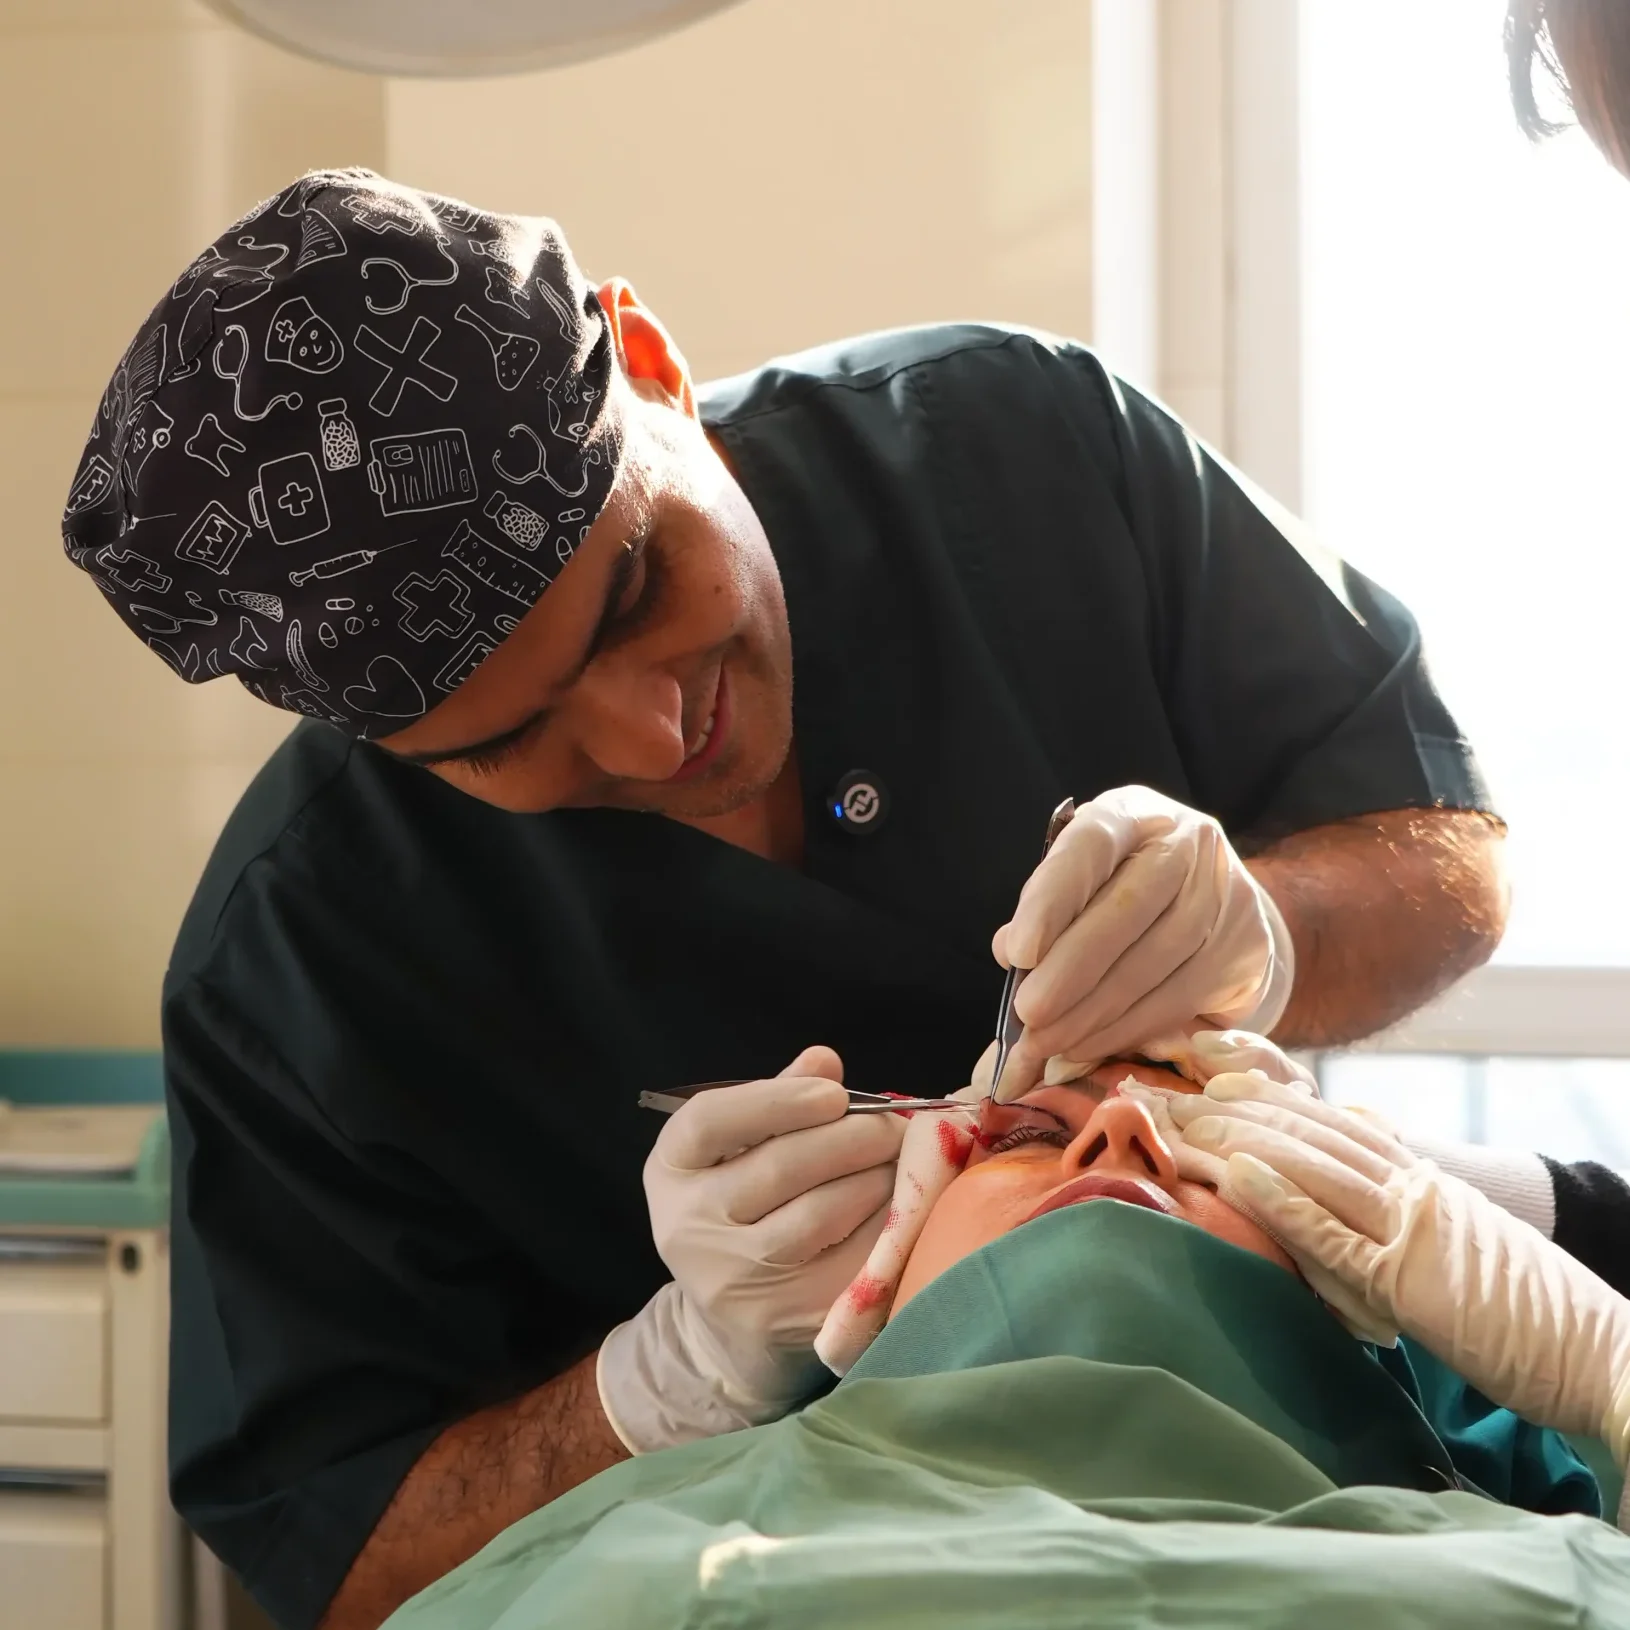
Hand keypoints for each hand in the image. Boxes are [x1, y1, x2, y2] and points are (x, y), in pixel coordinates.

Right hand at [597, 1046, 903, 1451]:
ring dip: (877, 1179)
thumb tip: (823, 1061)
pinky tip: (902, 1208)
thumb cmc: (746, 1209)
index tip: (835, 1094)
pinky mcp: (785, 1317)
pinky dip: (887, 1225)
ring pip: (823, 1212)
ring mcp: (734, 1279)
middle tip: (892, 1126)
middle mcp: (689, 1227)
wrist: (734, 1321)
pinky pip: (853, 1258)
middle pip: (780, 1166)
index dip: (778, 1100)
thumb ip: (779, 1098)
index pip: (711, 1121)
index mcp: (671, 1170)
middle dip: (852, 1136)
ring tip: (899, 1163)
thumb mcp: (741, 1149)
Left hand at [991, 787, 1292, 1099]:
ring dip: (1090, 1014)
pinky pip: (1174, 1000)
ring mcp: (1223, 897)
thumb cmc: (1129, 889)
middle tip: (1027, 1016)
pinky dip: (1123, 1030)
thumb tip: (1010, 951)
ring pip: (1150, 965)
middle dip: (1068, 972)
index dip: (1052, 899)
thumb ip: (1046, 907)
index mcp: (1134, 814)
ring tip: (1046, 1044)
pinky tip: (1086, 1046)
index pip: (1091, 846)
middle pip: (1125, 911)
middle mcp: (1186, 845)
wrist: (1222, 906)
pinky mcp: (1242, 951)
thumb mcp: (1085, 878)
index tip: (1017, 952)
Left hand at [1165, 1072, 1629, 1469]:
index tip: (1219, 1082)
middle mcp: (1417, 1189)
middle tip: (1168, 1095)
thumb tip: (1357, 1174)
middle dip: (1233, 1112)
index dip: (1274, 1099)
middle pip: (1309, 1134)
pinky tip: (1235, 1175)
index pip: (1335, 1125)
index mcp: (1428, 1182)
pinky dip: (1281, 1200)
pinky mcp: (1411, 1279)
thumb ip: (1408, 1213)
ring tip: (1180, 1122)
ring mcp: (1413, 1228)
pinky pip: (1333, 1233)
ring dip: (1236, 1141)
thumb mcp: (1462, 1249)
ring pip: (1309, 1166)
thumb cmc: (1535, 1318)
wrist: (1609, 1356)